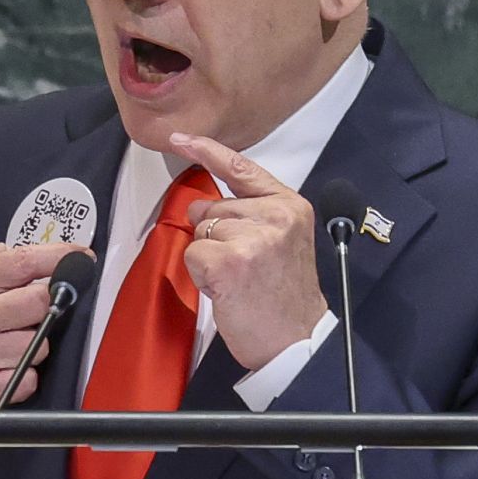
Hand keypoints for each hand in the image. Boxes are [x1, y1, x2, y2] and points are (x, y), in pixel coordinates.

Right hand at [0, 242, 85, 409]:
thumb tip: (7, 255)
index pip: (21, 263)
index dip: (58, 257)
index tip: (80, 256)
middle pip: (41, 303)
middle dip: (46, 303)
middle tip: (36, 308)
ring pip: (38, 346)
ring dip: (31, 344)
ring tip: (3, 345)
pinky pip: (27, 382)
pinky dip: (21, 377)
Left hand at [169, 132, 327, 370]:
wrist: (297, 340)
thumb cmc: (285, 297)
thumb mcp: (282, 241)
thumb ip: (251, 214)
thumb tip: (203, 206)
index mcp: (289, 206)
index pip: (241, 168)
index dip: (206, 150)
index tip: (180, 138)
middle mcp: (274, 215)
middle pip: (213, 207)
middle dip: (215, 236)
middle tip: (244, 267)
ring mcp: (253, 236)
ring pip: (200, 231)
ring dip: (209, 257)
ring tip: (239, 279)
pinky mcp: (229, 260)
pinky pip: (193, 253)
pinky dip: (201, 274)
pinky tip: (227, 288)